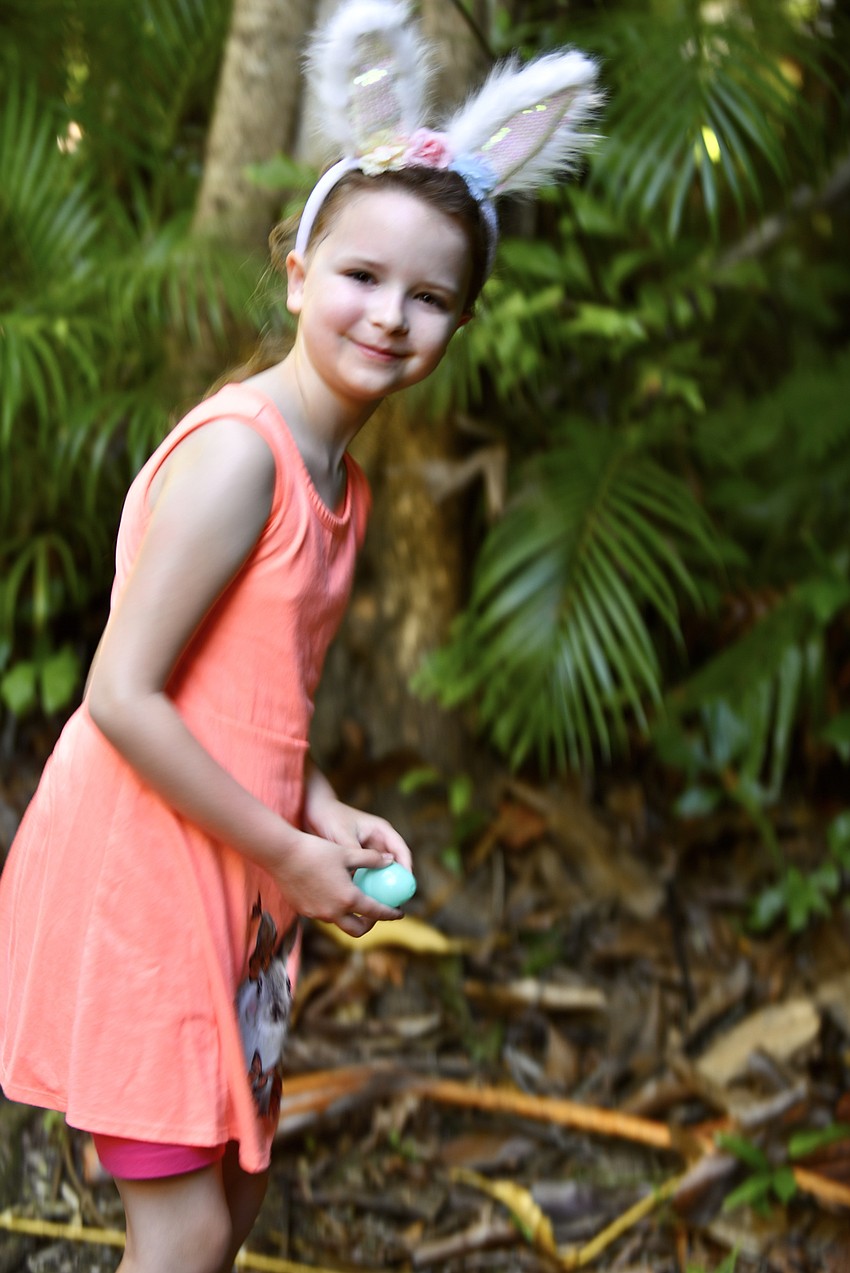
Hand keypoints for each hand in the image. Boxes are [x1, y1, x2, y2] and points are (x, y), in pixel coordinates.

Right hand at [272, 823, 408, 938]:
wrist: (282, 855)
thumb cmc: (317, 851)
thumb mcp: (348, 852)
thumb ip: (372, 859)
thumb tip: (391, 861)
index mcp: (348, 898)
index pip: (376, 913)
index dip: (391, 914)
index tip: (399, 913)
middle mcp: (333, 912)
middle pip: (358, 930)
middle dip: (370, 924)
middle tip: (375, 912)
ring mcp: (317, 914)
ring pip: (339, 922)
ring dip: (350, 916)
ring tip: (353, 899)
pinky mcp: (304, 911)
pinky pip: (324, 915)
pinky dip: (333, 909)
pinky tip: (331, 892)